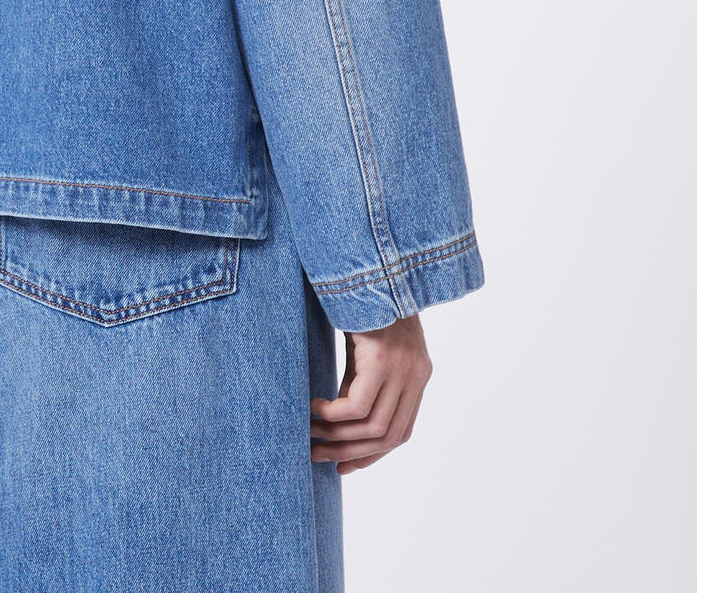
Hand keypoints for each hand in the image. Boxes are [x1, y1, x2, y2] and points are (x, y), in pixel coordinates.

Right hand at [310, 313, 431, 474]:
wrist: (371, 261)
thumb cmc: (363, 299)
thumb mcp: (368, 347)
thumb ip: (365, 378)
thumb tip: (342, 415)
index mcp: (418, 375)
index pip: (400, 432)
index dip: (372, 456)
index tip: (343, 465)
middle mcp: (416, 375)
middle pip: (388, 437)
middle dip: (352, 454)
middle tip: (319, 457)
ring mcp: (402, 368)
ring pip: (372, 427)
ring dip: (337, 438)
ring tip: (309, 435)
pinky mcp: (382, 359)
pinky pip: (355, 406)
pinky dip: (331, 414)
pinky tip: (312, 407)